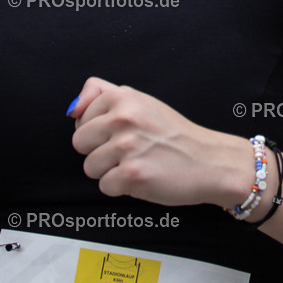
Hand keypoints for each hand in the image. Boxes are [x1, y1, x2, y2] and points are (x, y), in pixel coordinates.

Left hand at [68, 77, 250, 206]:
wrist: (210, 162)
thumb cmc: (174, 135)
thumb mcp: (141, 101)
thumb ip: (102, 95)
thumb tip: (72, 109)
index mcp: (122, 97)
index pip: (79, 118)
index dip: (98, 131)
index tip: (122, 133)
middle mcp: (123, 118)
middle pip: (79, 143)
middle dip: (99, 152)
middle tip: (128, 152)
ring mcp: (127, 146)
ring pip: (89, 167)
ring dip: (110, 171)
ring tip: (137, 164)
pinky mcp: (132, 174)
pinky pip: (104, 186)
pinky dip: (121, 188)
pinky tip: (142, 177)